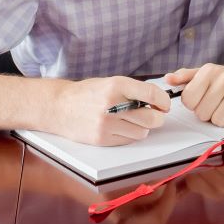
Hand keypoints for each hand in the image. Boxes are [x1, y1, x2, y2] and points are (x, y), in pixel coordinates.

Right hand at [47, 76, 169, 145]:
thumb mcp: (110, 82)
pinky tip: (120, 127)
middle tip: (154, 115)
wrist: (59, 106)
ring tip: (131, 120)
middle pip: (151, 118)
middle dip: (158, 118)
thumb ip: (134, 90)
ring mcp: (107, 124)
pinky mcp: (102, 139)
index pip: (152, 94)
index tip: (164, 104)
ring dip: (143, 127)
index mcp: (117, 85)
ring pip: (142, 132)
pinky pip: (128, 140)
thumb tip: (159, 102)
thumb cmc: (87, 93)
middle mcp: (112, 105)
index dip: (164, 101)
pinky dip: (130, 135)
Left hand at [165, 59, 223, 127]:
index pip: (188, 100)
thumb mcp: (209, 73)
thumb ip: (186, 77)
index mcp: (209, 71)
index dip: (195, 105)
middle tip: (220, 104)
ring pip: (219, 120)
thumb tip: (168, 79)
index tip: (205, 99)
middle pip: (203, 114)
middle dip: (210, 113)